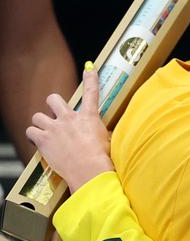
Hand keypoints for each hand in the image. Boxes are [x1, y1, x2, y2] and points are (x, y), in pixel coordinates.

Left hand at [26, 68, 112, 191]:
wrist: (90, 171)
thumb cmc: (102, 160)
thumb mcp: (108, 142)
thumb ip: (101, 133)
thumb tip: (105, 135)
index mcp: (88, 117)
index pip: (91, 93)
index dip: (90, 79)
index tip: (89, 69)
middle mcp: (69, 118)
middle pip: (53, 99)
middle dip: (53, 105)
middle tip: (55, 116)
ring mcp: (55, 128)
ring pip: (37, 116)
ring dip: (40, 123)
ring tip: (45, 133)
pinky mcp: (44, 140)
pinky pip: (30, 131)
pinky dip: (32, 136)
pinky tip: (37, 142)